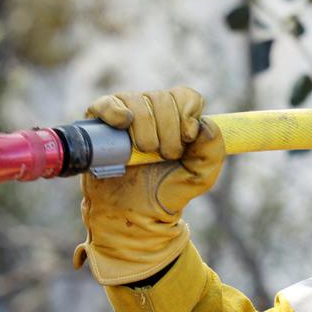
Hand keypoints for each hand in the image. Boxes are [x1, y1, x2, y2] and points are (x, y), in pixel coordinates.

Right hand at [73, 87, 224, 284]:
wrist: (133, 215)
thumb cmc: (164, 194)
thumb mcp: (198, 177)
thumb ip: (211, 152)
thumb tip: (203, 124)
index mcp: (176, 119)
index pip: (185, 96)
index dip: (187, 112)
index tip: (187, 138)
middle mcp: (151, 112)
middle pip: (162, 98)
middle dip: (168, 130)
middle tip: (165, 155)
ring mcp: (125, 116)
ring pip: (137, 101)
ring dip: (145, 129)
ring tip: (144, 152)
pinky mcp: (99, 125)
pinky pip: (106, 104)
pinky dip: (115, 110)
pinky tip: (122, 124)